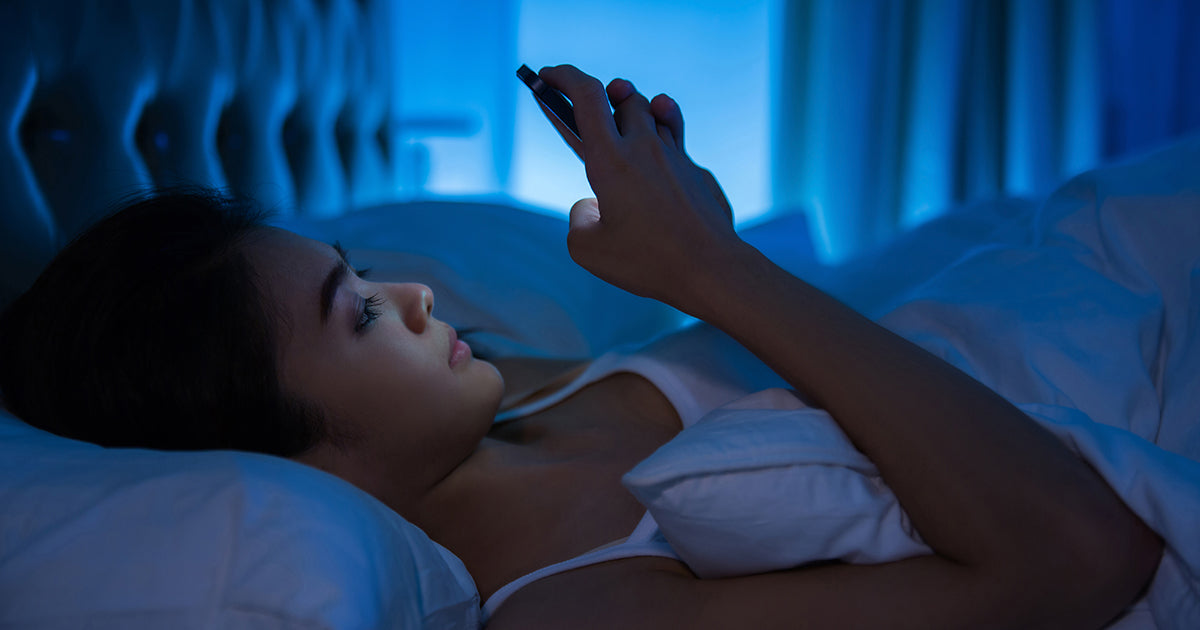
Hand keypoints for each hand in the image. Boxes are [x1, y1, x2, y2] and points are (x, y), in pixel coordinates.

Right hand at [538, 65, 739, 310]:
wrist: (712, 270)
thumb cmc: (649, 261)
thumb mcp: (587, 249)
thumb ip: (578, 218)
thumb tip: (592, 206)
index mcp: (611, 159)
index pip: (586, 95)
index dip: (562, 77)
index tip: (547, 77)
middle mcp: (645, 148)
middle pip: (626, 98)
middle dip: (605, 97)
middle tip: (592, 117)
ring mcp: (677, 158)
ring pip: (655, 114)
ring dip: (636, 116)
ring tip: (628, 133)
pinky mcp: (698, 174)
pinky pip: (678, 146)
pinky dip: (663, 144)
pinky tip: (659, 165)